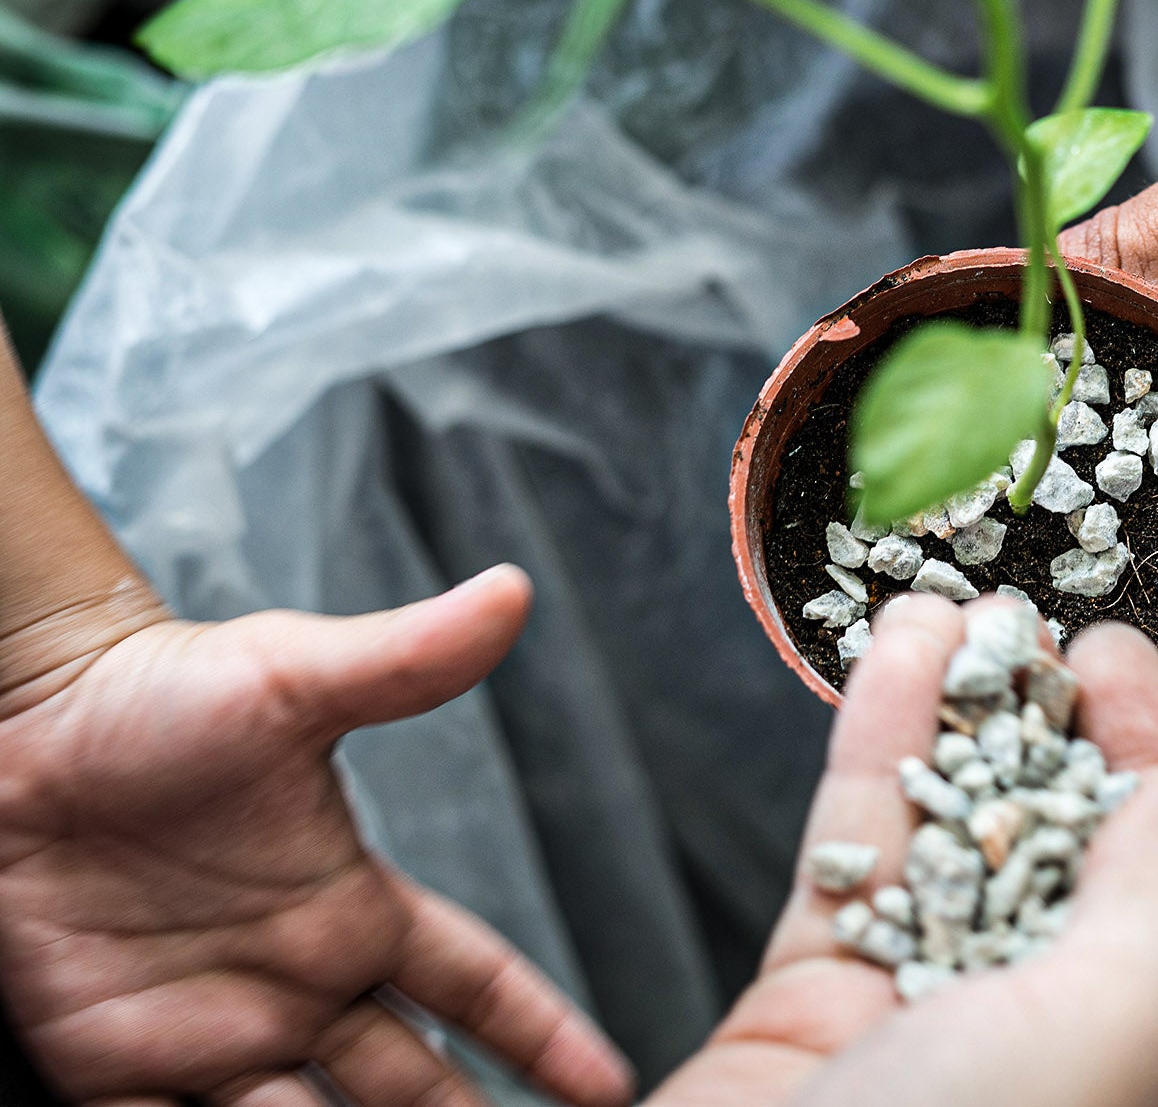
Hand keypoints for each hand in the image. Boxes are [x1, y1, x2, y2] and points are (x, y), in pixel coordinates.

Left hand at [0, 566, 633, 1106]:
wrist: (16, 720)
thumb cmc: (158, 692)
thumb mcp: (295, 679)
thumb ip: (407, 657)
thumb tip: (507, 593)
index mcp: (352, 911)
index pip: (477, 988)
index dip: (545, 1037)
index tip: (606, 1085)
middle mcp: (295, 984)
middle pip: (408, 1088)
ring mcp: (208, 1031)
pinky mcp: (112, 1064)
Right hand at [647, 594, 1157, 1106]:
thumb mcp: (1122, 1036)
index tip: (1138, 667)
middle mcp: (1059, 1066)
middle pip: (1080, 864)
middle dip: (1066, 734)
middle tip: (1051, 627)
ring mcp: (931, 1043)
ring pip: (962, 846)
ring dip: (961, 720)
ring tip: (960, 607)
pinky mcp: (814, 1020)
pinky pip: (858, 862)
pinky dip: (874, 754)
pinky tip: (889, 655)